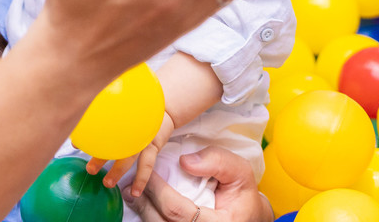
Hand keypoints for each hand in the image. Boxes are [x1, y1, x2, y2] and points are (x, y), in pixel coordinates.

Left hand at [85, 112, 175, 197]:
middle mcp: (131, 127)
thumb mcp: (121, 114)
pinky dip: (141, 179)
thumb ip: (102, 123)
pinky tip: (135, 192)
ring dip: (118, 170)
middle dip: (101, 156)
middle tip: (89, 169)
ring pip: (130, 155)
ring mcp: (143, 136)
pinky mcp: (153, 145)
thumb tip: (77, 138)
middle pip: (115, 142)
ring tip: (108, 183)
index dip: (89, 134)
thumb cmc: (135, 116)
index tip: (75, 142)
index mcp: (121, 118)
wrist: (162, 111)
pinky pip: (148, 164)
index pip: (102, 124)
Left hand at [129, 147, 273, 221]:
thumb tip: (185, 162)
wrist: (248, 216)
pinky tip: (144, 204)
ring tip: (132, 193)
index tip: (148, 172)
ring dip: (142, 210)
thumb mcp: (239, 172)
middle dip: (143, 202)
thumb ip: (217, 162)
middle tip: (131, 183)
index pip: (176, 211)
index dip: (157, 190)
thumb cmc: (242, 194)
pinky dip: (150, 216)